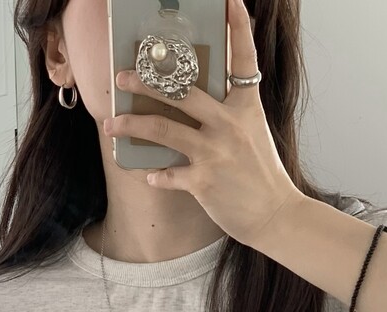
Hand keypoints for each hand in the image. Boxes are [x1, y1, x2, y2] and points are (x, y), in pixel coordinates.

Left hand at [103, 0, 301, 251]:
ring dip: (133, 125)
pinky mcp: (204, 182)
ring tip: (111, 123)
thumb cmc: (262, 174)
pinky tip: (148, 174)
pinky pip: (170, 174)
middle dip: (147, 81)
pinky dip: (157, 175)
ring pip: (164, 129)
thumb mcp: (254, 133)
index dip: (238, 27)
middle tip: (121, 75)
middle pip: (183, 92)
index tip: (230, 0)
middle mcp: (229, 124)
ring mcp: (216, 152)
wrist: (275, 216)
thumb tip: (199, 97)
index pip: (244, 59)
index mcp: (246, 107)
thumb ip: (231, 111)